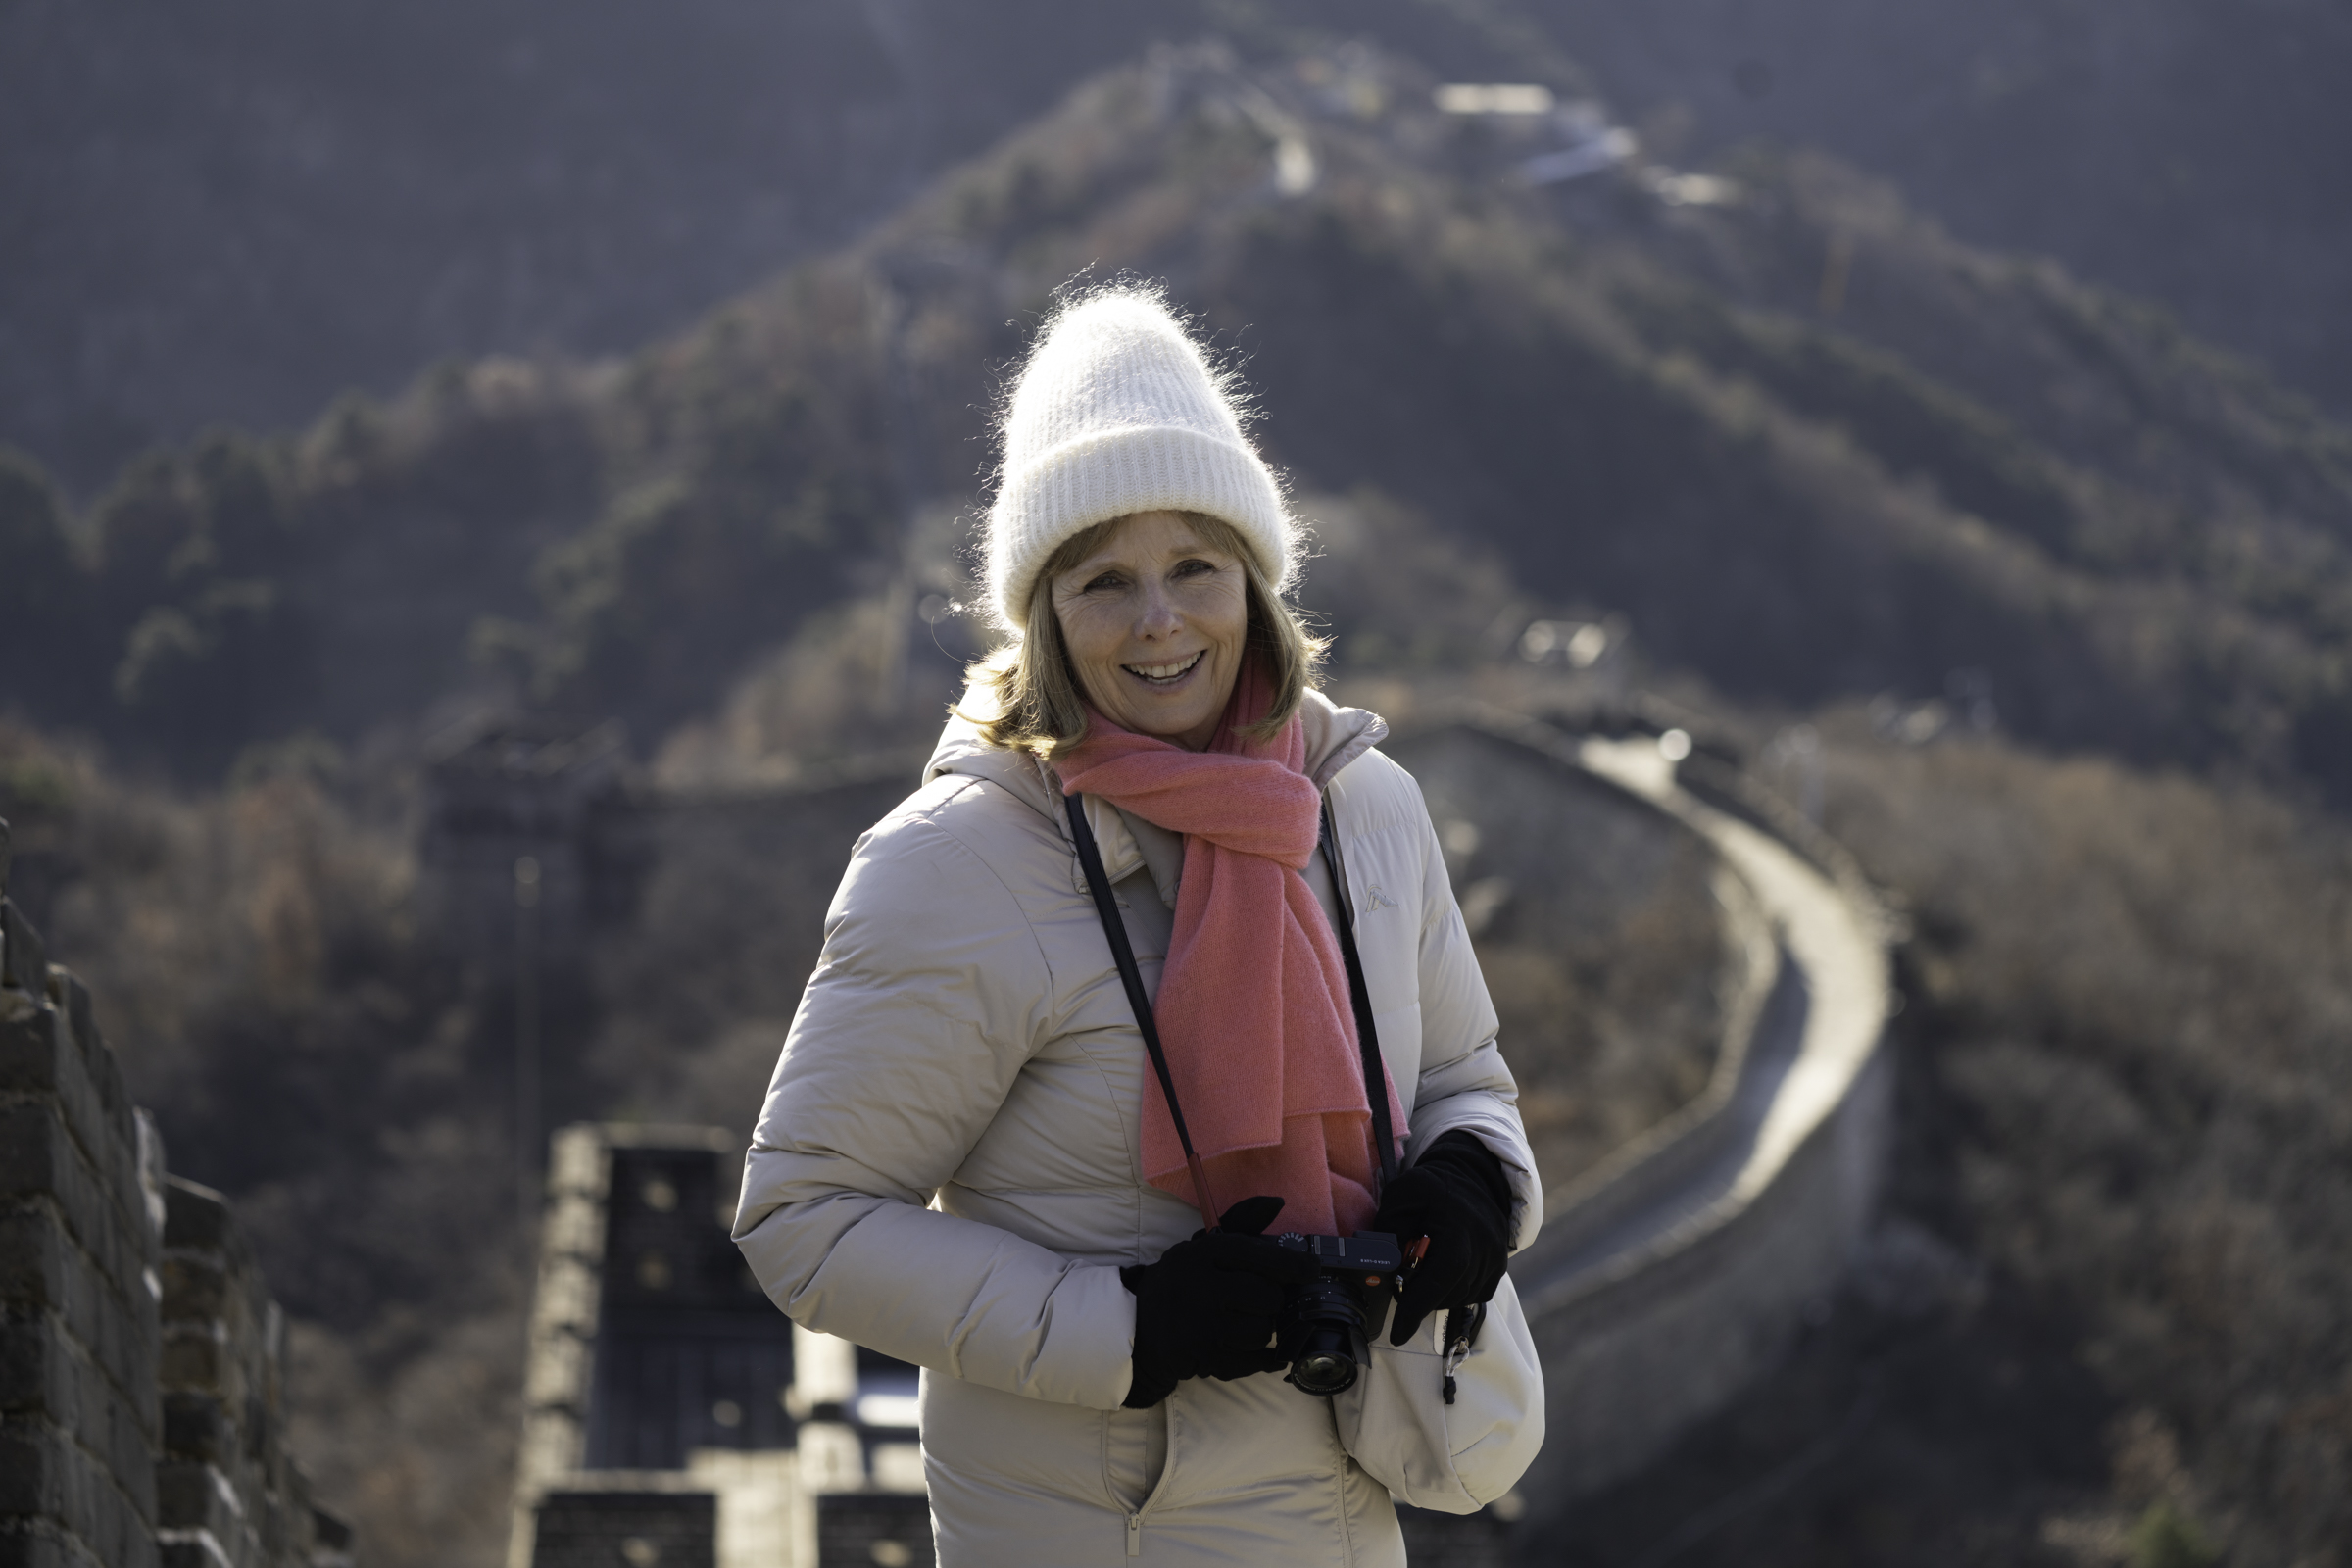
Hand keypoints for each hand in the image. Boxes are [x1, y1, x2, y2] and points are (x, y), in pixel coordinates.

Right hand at [1119, 1197, 1317, 1407]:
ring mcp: (1202, 1325)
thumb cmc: (1181, 1283)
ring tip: (1240, 1324)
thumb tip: (1277, 1203)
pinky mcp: (1203, 1357)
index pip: (1256, 1253)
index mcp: (1202, 1254)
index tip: (1311, 1268)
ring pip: (1263, 1330)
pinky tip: (1245, 1348)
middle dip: (1270, 1301)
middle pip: (1268, 1296)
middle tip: (1255, 1301)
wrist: (1137, 1326)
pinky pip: (1253, 1360)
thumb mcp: (1202, 1247)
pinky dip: (1257, 1357)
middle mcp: (1201, 1286)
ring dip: (1260, 1330)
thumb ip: (1241, 1223)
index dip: (1290, 1262)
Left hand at [1372, 1132, 1512, 1345]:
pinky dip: (1454, 1291)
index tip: (1398, 1334)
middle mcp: (1484, 1247)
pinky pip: (1473, 1294)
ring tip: (1423, 1271)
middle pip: (1447, 1294)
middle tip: (1402, 1283)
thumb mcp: (1400, 1196)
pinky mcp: (1499, 1267)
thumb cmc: (1431, 1188)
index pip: (1439, 1279)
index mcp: (1459, 1229)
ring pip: (1460, 1298)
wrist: (1471, 1179)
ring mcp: (1496, 1259)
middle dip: (1420, 1298)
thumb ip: (1388, 1229)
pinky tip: (1442, 1272)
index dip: (1417, 1309)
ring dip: (1437, 1294)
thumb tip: (1380, 1264)